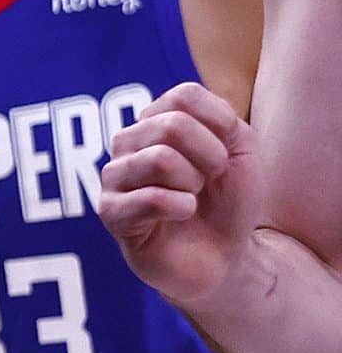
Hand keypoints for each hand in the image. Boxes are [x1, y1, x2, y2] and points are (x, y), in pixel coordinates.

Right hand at [99, 81, 260, 308]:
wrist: (225, 255)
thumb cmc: (227, 202)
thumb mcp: (240, 152)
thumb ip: (222, 121)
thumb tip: (179, 118)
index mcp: (156, 121)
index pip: (184, 96)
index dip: (220, 125)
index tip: (225, 155)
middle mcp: (128, 142)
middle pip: (172, 125)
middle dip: (210, 158)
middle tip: (208, 182)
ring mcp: (115, 176)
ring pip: (160, 159)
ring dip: (193, 184)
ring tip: (191, 198)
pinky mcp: (111, 211)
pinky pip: (151, 198)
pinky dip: (182, 208)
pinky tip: (181, 215)